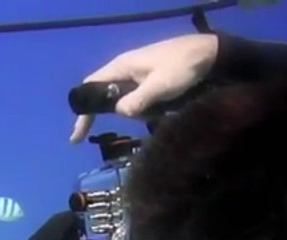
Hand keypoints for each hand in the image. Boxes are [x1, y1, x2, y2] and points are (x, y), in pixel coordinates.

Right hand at [69, 33, 219, 143]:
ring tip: (162, 108)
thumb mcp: (159, 86)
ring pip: (125, 102)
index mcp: (121, 67)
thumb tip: (120, 114)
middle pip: (106, 97)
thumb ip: (137, 101)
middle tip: (121, 126)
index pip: (91, 88)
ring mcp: (138, 77)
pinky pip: (139, 100)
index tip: (77, 137)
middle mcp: (125, 71)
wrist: (209, 54)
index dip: (82, 112)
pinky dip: (147, 108)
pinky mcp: (150, 82)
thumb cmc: (182, 67)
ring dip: (138, 112)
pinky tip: (164, 108)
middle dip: (113, 114)